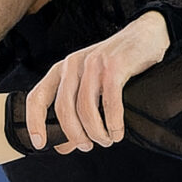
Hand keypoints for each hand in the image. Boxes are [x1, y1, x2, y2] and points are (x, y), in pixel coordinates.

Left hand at [28, 12, 172, 152]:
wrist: (147, 34)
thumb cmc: (117, 64)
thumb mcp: (90, 84)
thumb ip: (76, 112)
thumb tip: (64, 145)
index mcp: (62, 70)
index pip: (37, 97)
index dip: (34, 123)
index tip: (40, 143)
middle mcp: (73, 65)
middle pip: (63, 109)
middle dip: (74, 135)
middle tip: (86, 146)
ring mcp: (93, 64)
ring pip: (85, 109)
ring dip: (95, 132)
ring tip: (105, 141)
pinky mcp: (114, 67)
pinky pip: (109, 103)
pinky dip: (113, 124)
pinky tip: (117, 133)